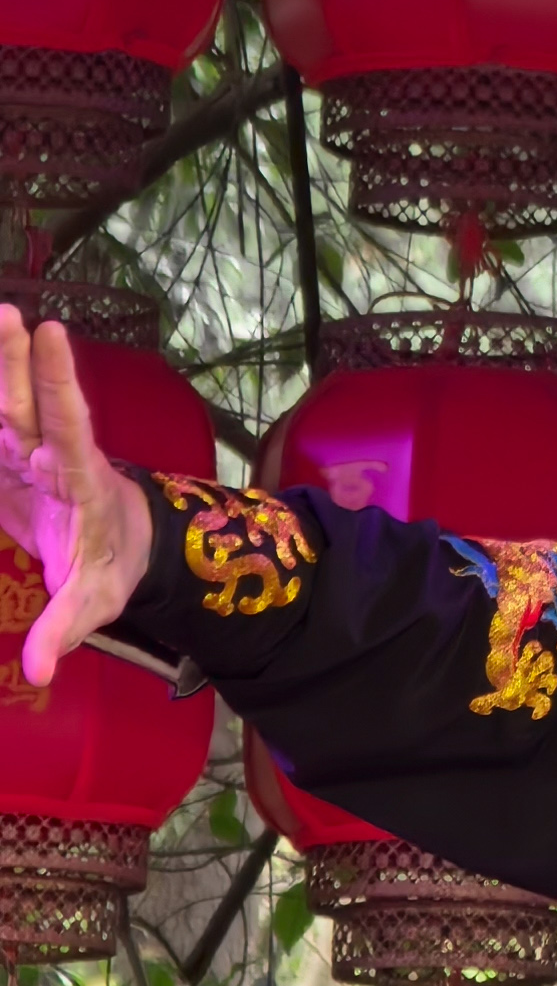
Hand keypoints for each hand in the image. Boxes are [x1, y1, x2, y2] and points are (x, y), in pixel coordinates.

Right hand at [0, 306, 153, 683]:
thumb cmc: (111, 566)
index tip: (52, 335)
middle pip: (27, 402)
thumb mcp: (92, 601)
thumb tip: (40, 672)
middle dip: (14, 358)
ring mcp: (23, 448)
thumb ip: (64, 630)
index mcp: (78, 478)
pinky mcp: (2, 454)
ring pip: (1, 400)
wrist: (117, 543)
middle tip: (5, 313)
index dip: (58, 383)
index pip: (67, 426)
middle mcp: (49, 452)